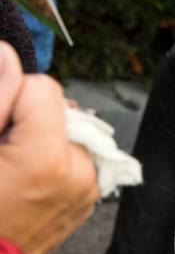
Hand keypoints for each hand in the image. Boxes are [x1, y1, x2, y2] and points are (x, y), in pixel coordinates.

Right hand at [0, 42, 98, 253]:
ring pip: (67, 130)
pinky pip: (75, 156)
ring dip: (40, 136)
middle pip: (60, 107)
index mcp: (49, 159)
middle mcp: (80, 172)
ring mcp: (88, 188)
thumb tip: (8, 54)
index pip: (44, 87)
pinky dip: (52, 156)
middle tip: (1, 149)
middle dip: (26, 118)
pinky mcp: (87, 199)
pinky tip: (24, 178)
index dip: (10, 98)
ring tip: (10, 167)